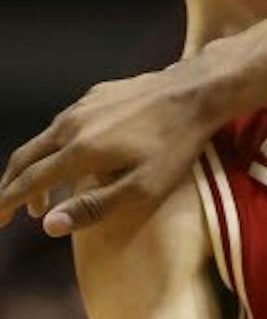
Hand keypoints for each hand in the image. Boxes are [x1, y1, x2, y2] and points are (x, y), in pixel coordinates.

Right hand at [0, 59, 216, 234]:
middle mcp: (71, 126)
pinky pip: (65, 125)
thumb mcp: (143, 188)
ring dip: (35, 169)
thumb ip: (94, 207)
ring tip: (41, 195)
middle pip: (25, 158)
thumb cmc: (175, 146)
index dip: (7, 203)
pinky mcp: (96, 95)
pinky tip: (70, 159)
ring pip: (43, 140)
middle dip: (11, 187)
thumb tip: (47, 226)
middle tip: (8, 211)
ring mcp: (82, 107)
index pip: (28, 182)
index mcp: (78, 152)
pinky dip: (55, 148)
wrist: (196, 92)